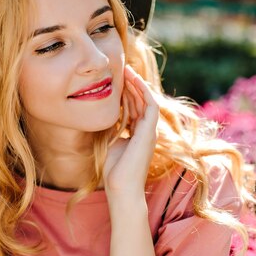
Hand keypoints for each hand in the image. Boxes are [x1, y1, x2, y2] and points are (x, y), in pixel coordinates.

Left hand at [103, 65, 158, 199]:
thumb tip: (105, 116)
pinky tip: (134, 80)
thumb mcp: (111, 143)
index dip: (126, 93)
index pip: (133, 108)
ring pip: (146, 100)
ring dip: (137, 84)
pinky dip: (144, 91)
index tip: (116, 80)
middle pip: (139, 101)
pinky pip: (150, 105)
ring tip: (126, 70)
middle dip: (131, 85)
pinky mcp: (150, 132)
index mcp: (137, 134)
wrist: (121, 187)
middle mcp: (146, 131)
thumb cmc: (114, 171)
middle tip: (121, 69)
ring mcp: (149, 131)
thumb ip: (112, 129)